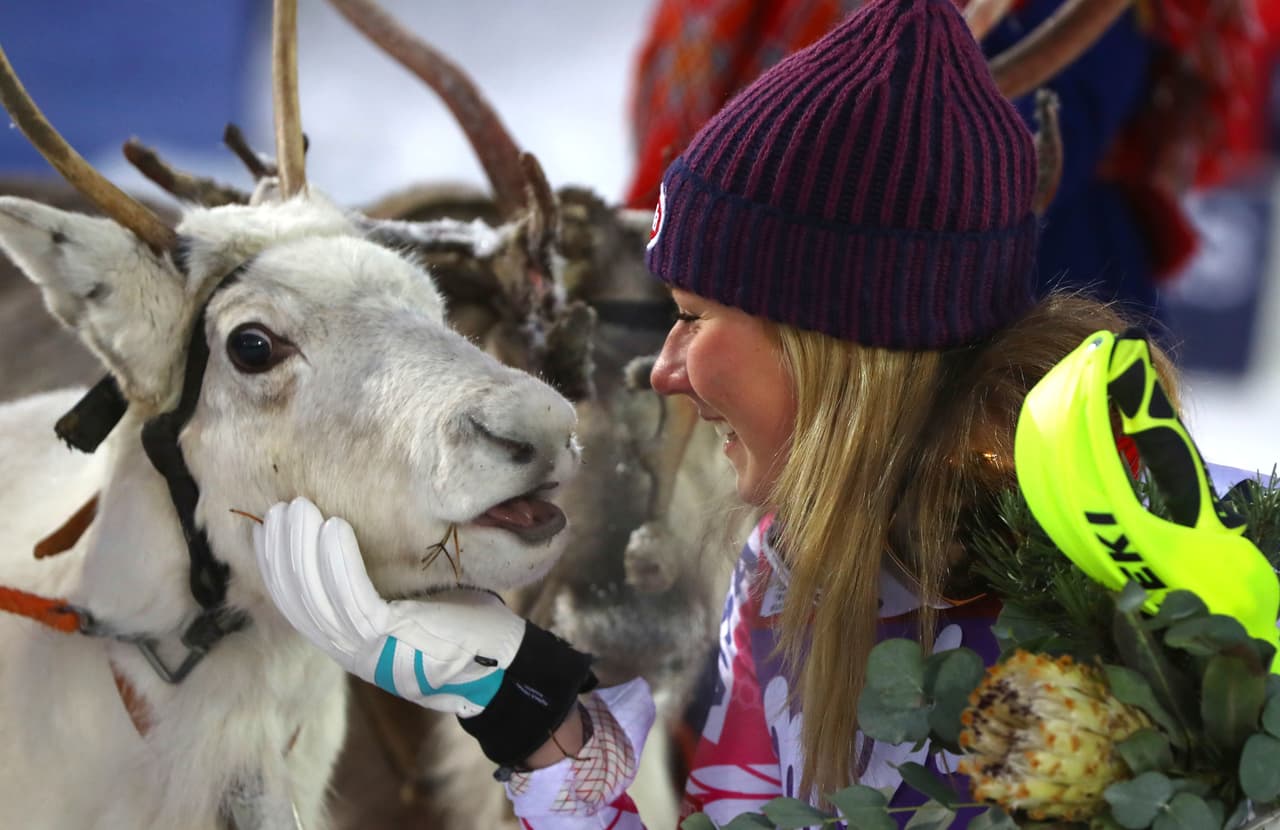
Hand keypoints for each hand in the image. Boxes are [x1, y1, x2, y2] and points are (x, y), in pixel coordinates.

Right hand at [254, 497, 596, 764]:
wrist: (500, 666)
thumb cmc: (460, 627)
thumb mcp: (409, 602)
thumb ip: (380, 581)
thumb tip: (358, 530)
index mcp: (349, 642)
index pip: (295, 605)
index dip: (275, 567)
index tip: (265, 528)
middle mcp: (348, 650)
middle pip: (298, 600)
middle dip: (282, 551)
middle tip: (278, 509)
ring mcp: (364, 649)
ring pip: (317, 598)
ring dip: (303, 550)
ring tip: (299, 510)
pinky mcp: (387, 640)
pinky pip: (353, 598)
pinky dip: (339, 562)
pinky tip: (334, 527)